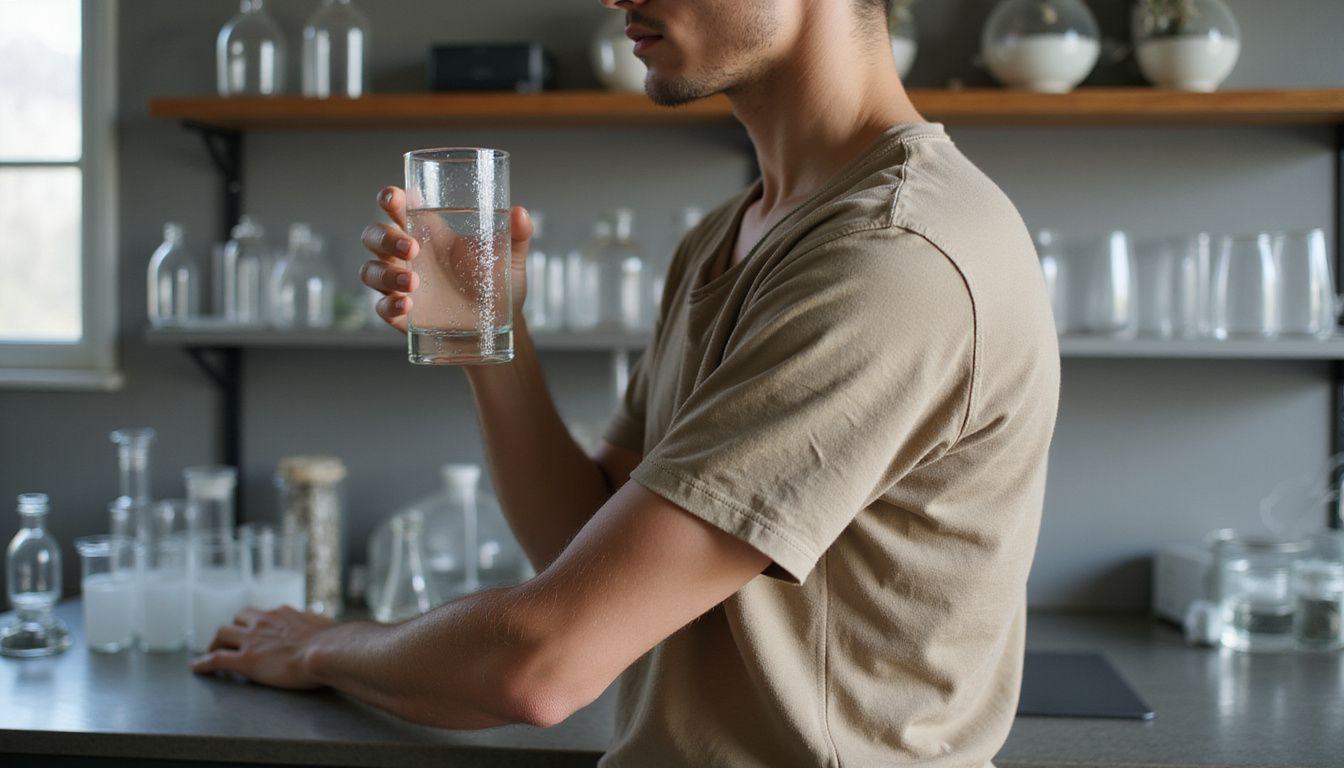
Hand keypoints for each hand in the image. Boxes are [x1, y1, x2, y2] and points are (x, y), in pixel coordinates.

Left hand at [191, 606, 336, 689]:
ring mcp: (252, 639)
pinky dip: (203, 663)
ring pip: (222, 633)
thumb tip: (326, 626)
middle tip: (230, 640)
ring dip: (215, 643)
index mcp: (283, 613)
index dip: (255, 622)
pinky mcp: (246, 660)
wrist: (327, 651)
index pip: (262, 613)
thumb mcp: (325, 625)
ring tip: (212, 652)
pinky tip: (196, 668)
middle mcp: (264, 621)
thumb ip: (318, 625)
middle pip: (238, 617)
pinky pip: (217, 659)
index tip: (253, 629)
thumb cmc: (332, 642)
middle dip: (233, 628)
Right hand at [359, 186, 534, 333]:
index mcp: (429, 233)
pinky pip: (381, 308)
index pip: (399, 208)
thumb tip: (520, 213)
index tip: (393, 196)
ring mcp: (401, 285)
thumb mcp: (511, 258)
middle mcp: (408, 256)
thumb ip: (517, 235)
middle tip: (411, 247)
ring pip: (370, 271)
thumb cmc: (497, 284)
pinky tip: (406, 306)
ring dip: (384, 273)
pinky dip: (388, 306)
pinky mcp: (402, 315)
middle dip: (385, 237)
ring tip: (412, 283)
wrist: (497, 327)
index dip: (389, 198)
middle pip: (375, 236)